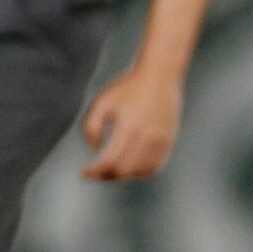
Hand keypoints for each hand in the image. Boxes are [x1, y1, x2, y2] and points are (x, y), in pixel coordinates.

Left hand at [81, 66, 182, 180]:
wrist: (160, 76)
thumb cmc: (128, 88)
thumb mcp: (103, 101)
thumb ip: (91, 126)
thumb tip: (94, 149)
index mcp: (128, 127)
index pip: (110, 161)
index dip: (95, 172)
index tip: (84, 173)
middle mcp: (146, 137)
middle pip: (124, 170)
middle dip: (106, 176)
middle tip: (96, 173)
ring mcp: (160, 140)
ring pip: (140, 172)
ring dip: (123, 176)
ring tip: (111, 171)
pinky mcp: (168, 140)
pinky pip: (154, 166)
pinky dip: (140, 173)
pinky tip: (130, 168)